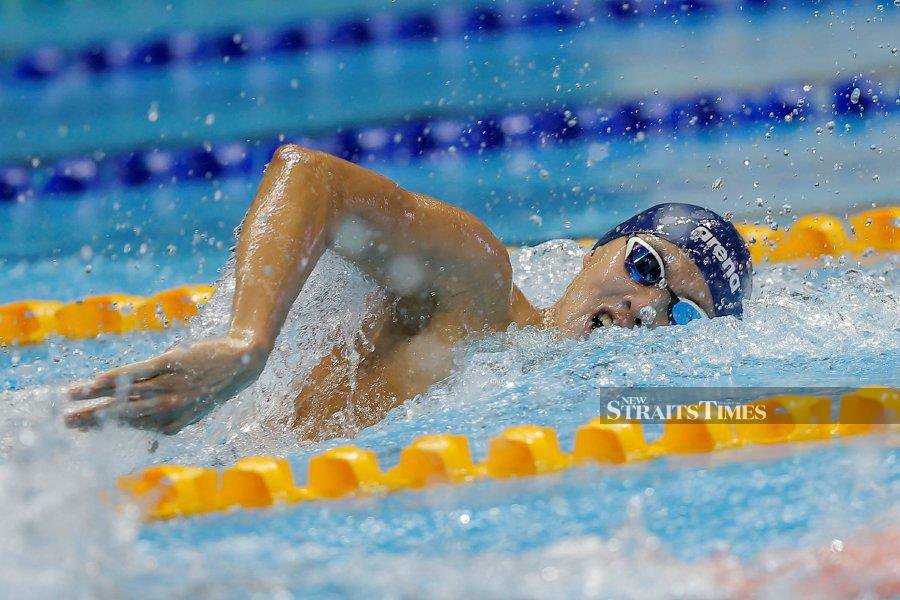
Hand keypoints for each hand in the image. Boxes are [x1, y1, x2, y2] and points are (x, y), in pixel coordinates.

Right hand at [66, 337, 265, 433]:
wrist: (242, 360)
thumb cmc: (214, 386)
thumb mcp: (195, 412)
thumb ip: (170, 423)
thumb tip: (149, 440)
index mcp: (174, 424)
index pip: (131, 427)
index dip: (105, 427)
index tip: (81, 428)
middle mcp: (170, 407)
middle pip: (124, 414)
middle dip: (93, 419)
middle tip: (65, 422)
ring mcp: (171, 385)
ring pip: (127, 393)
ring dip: (96, 396)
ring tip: (71, 396)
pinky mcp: (172, 363)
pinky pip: (140, 372)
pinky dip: (117, 377)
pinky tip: (98, 380)